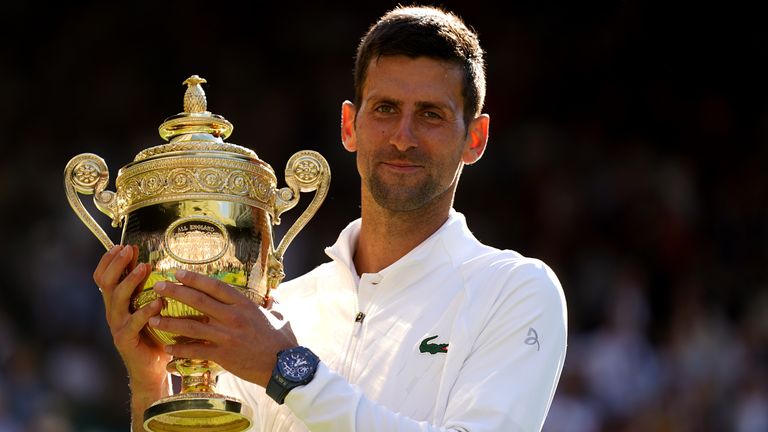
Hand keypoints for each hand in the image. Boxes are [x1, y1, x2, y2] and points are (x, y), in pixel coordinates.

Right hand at [93, 245, 170, 388]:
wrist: (151, 369)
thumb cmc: (155, 334)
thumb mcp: (149, 307)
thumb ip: (148, 288)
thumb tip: (151, 262)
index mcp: (116, 302)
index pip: (103, 277)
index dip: (109, 260)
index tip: (122, 245)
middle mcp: (113, 311)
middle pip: (107, 283)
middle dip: (117, 264)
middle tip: (129, 250)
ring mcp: (117, 326)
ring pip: (117, 299)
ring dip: (130, 281)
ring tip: (144, 268)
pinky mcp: (125, 340)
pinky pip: (133, 323)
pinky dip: (145, 311)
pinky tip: (158, 302)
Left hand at [148, 270, 297, 387]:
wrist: (283, 367)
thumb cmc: (283, 341)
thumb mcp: (280, 316)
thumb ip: (273, 304)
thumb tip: (275, 296)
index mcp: (244, 305)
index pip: (215, 287)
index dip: (195, 279)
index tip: (178, 272)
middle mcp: (233, 317)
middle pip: (198, 301)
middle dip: (175, 293)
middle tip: (158, 287)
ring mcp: (226, 336)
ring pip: (191, 326)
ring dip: (169, 322)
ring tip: (152, 319)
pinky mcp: (222, 355)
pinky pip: (195, 351)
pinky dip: (180, 350)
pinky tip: (167, 349)